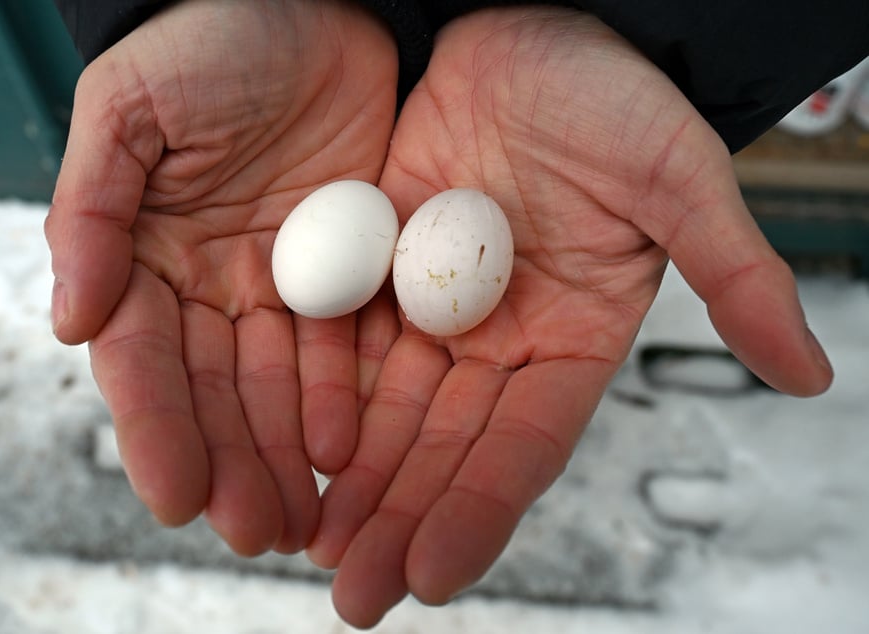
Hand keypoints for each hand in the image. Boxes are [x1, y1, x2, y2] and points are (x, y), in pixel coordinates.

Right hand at [44, 0, 396, 554]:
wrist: (306, 0)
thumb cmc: (206, 43)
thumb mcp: (130, 111)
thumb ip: (92, 212)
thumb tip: (71, 320)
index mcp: (144, 256)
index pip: (144, 361)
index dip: (157, 429)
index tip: (178, 497)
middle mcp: (207, 285)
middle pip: (215, 393)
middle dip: (233, 464)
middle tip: (254, 532)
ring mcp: (280, 283)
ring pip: (278, 388)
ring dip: (288, 455)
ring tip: (305, 521)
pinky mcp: (347, 271)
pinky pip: (344, 347)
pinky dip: (344, 400)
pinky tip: (349, 451)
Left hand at [308, 7, 833, 625]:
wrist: (530, 23)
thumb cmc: (613, 95)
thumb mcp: (679, 177)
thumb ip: (734, 275)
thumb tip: (808, 376)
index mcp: (573, 340)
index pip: (523, 448)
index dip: (478, 512)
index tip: (431, 576)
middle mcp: (499, 340)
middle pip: (442, 449)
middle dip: (397, 520)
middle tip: (351, 596)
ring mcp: (433, 308)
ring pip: (384, 410)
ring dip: (348, 480)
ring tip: (309, 544)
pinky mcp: (376, 267)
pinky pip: (340, 341)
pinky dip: (314, 396)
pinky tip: (284, 448)